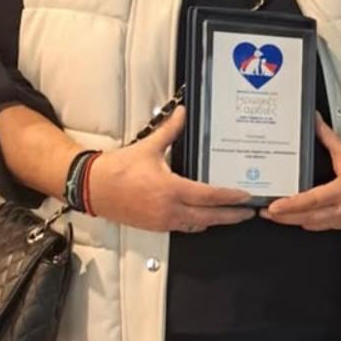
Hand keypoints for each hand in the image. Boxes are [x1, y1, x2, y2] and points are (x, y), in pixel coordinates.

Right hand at [87, 106, 253, 232]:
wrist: (92, 188)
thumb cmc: (118, 169)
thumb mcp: (149, 147)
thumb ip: (170, 130)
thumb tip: (183, 112)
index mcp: (171, 190)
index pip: (209, 196)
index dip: (230, 198)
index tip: (245, 197)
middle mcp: (169, 210)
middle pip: (209, 217)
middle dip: (231, 216)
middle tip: (249, 213)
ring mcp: (162, 221)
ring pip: (197, 225)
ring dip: (216, 221)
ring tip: (231, 215)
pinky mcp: (155, 227)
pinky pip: (183, 228)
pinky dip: (197, 223)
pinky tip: (205, 217)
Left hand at [262, 114, 340, 230]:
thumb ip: (325, 135)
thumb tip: (313, 119)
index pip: (311, 201)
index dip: (290, 206)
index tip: (273, 207)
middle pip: (307, 218)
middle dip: (284, 217)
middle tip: (266, 212)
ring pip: (313, 225)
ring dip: (295, 220)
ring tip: (277, 214)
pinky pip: (322, 226)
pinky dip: (308, 221)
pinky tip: (297, 215)